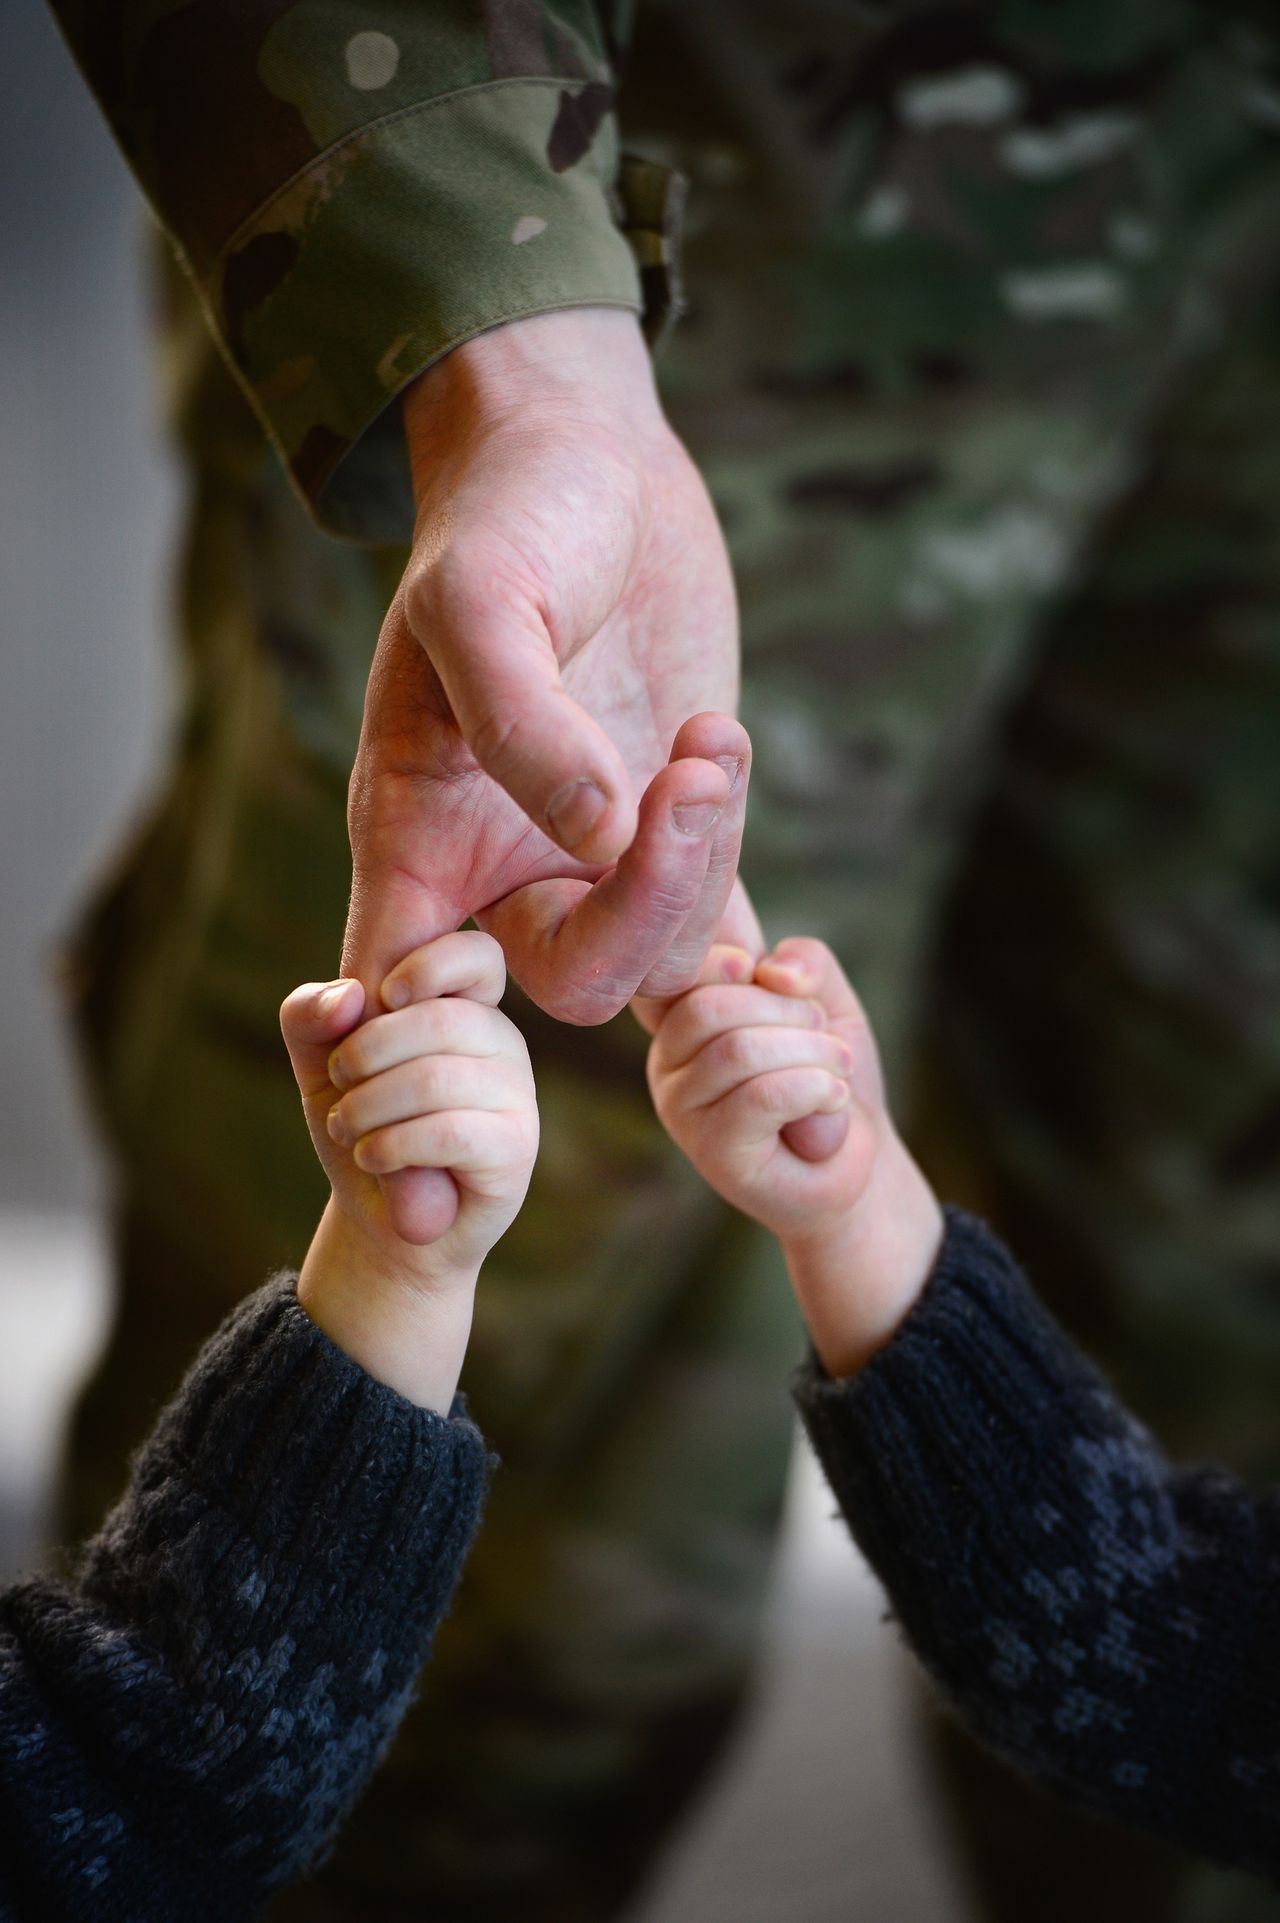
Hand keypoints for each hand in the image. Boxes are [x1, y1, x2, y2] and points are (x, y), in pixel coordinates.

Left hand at [280, 932, 537, 1409]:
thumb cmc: (363, 1125)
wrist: (382, 1220)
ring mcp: (516, 1094)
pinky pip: (452, 1131)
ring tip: (346, 1129)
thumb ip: (313, 1016)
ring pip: (438, 1077)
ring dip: (368, 1106)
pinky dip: (394, 1144)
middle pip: (438, 1018)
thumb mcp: (320, 1064)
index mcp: (464, 1006)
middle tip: (339, 1088)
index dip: (429, 966)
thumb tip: (349, 996)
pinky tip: (372, 1156)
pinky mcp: (515, 1148)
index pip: (477, 955)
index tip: (384, 998)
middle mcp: (501, 1042)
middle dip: (365, 1053)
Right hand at [343, 308, 759, 1029]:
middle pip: (577, 983)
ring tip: (714, 736)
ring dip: (711, 855)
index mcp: (421, 835)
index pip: (408, 991)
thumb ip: (521, 722)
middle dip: (648, 904)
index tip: (492, 968)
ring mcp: (596, 860)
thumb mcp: (484, 599)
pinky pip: (716, 931)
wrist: (586, 464)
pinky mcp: (674, 837)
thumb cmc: (504, 518)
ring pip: (668, 952)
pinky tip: (750, 829)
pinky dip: (751, 926)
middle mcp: (505, 868)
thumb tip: (597, 841)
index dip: (441, 1032)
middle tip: (688, 776)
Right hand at [645, 937, 942, 1375]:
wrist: (858, 1160)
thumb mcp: (827, 1001)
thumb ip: (805, 963)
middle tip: (827, 1039)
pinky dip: (815, 1089)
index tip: (780, 982)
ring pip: (739, 1050)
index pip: (680, 971)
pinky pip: (760, 1097)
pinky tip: (833, 1102)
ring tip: (837, 1074)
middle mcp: (667, 1063)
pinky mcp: (713, 1153)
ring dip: (813, 1054)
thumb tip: (772, 971)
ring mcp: (683, 1112)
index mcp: (682, 1020)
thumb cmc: (830, 1078)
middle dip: (791, 1013)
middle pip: (711, 1006)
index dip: (732, 961)